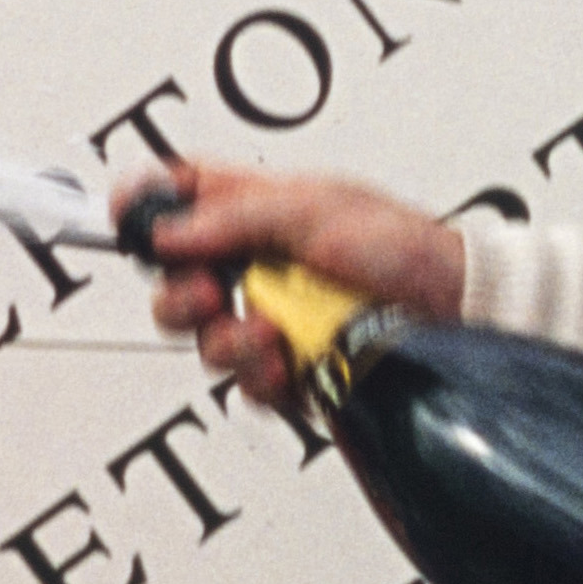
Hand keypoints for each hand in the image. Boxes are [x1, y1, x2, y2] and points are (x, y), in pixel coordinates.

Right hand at [131, 158, 466, 408]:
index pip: (179, 198)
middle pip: (174, 281)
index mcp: (256, 210)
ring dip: (229, 340)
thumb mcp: (315, 210)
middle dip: (182, 294)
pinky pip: (247, 385)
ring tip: (271, 332)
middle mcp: (257, 265)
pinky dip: (263, 377)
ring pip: (205, 341)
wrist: (458, 310)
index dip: (144, 204)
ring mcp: (273, 320)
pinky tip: (291, 362)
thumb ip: (235, 216)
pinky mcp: (293, 371)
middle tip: (211, 293)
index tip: (124, 218)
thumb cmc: (404, 249)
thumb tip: (168, 229)